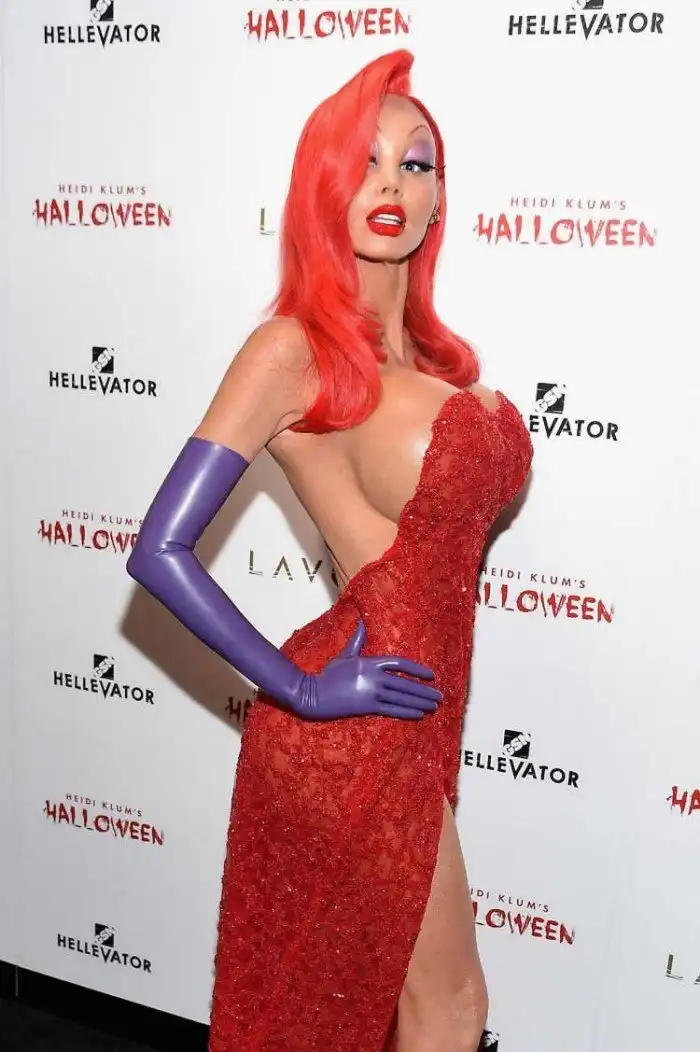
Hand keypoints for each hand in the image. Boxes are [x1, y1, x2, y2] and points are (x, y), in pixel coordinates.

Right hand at [291, 619, 443, 720]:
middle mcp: (374, 677)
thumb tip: (361, 621)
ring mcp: (371, 693)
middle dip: (424, 690)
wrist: (313, 694)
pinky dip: (407, 712)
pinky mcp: (367, 707)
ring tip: (434, 706)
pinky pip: (392, 710)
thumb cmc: (329, 674)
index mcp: (370, 662)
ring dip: (420, 702)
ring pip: (402, 698)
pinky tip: (419, 714)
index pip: (400, 664)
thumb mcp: (345, 655)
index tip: (430, 675)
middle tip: (439, 696)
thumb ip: (357, 640)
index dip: (417, 669)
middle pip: (405, 684)